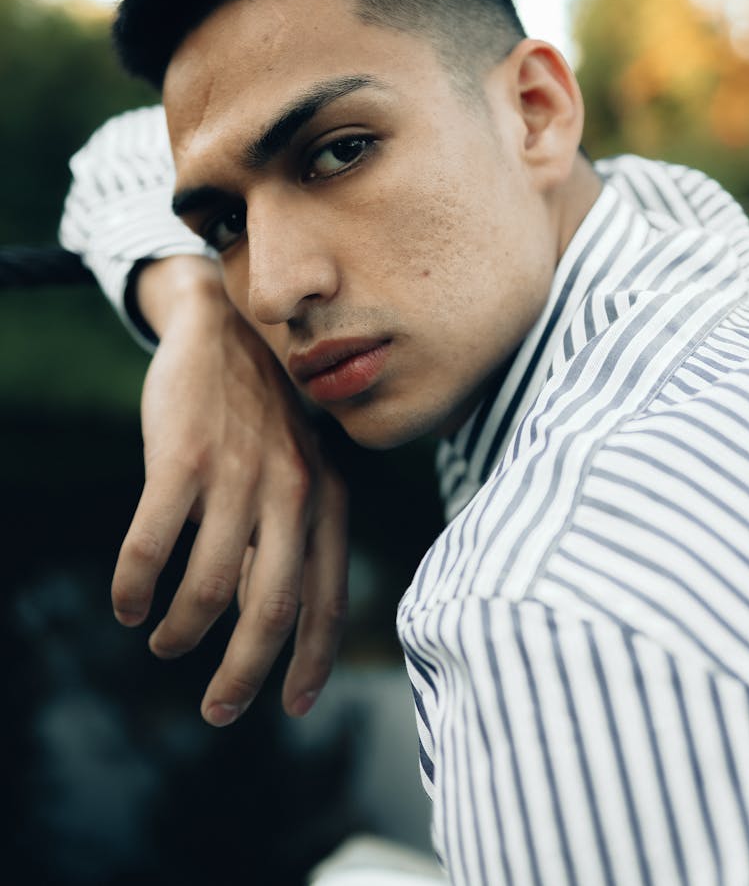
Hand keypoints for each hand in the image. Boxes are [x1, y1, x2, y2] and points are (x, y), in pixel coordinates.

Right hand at [110, 256, 347, 726]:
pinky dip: (135, 588)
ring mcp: (237, 474)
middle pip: (272, 611)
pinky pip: (151, 547)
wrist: (225, 328)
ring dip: (182, 631)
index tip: (292, 707)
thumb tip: (268, 624)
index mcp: (326, 498)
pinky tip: (128, 603)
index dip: (313, 663)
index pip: (329, 599)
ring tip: (165, 639)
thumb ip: (290, 539)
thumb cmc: (261, 414)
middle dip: (244, 675)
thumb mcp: (298, 470)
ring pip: (210, 589)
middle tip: (218, 711)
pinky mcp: (181, 459)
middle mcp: (291, 491)